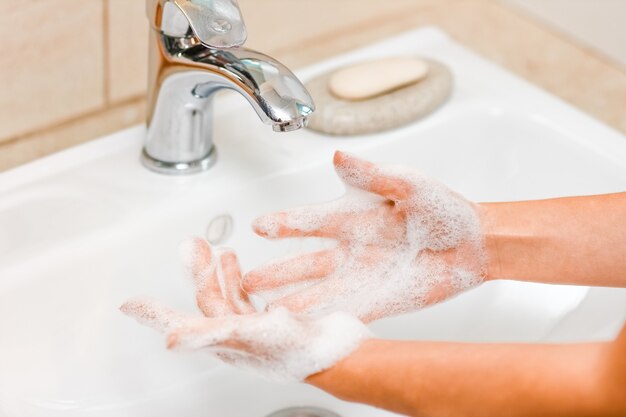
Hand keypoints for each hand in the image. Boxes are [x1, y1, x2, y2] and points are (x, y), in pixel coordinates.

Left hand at [121, 238, 369, 381]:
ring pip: (228, 297)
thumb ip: (206, 335)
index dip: (152, 313)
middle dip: (196, 271)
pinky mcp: (273, 323)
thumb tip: (168, 340)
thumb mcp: (247, 337)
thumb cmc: (295, 350)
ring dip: (219, 273)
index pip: (178, 325)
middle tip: (190, 245)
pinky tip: (242, 268)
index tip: (129, 304)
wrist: (337, 352)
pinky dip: (242, 281)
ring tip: (217, 249)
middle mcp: (233, 339)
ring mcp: (253, 331)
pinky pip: (249, 299)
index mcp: (221, 343)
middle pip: (206, 301)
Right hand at [244, 151, 485, 322]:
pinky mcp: (378, 301)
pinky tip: (300, 326)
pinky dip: (321, 319)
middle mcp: (352, 250)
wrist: (475, 246)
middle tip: (244, 278)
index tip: (259, 225)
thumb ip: (372, 175)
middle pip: (305, 263)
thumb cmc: (444, 211)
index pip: (311, 221)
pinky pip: (343, 311)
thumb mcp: (409, 184)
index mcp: (355, 219)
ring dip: (290, 300)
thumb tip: (338, 157)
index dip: (285, 223)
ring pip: (317, 292)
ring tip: (261, 308)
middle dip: (276, 270)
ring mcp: (363, 278)